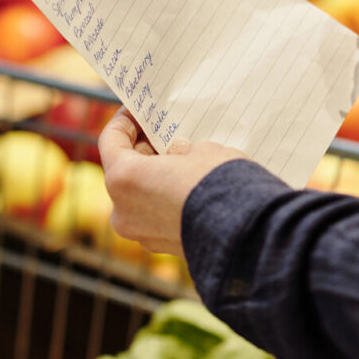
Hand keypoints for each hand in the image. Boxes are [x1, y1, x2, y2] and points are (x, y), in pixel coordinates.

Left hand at [98, 107, 247, 256]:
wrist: (247, 230)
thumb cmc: (220, 181)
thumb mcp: (200, 150)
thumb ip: (179, 150)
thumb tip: (176, 155)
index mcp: (124, 179)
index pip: (111, 140)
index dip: (125, 121)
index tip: (140, 112)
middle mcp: (123, 211)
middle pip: (124, 171)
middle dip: (143, 152)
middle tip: (164, 136)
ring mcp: (142, 234)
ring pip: (141, 198)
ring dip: (156, 179)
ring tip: (182, 163)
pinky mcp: (163, 247)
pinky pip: (158, 217)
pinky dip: (168, 201)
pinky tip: (191, 189)